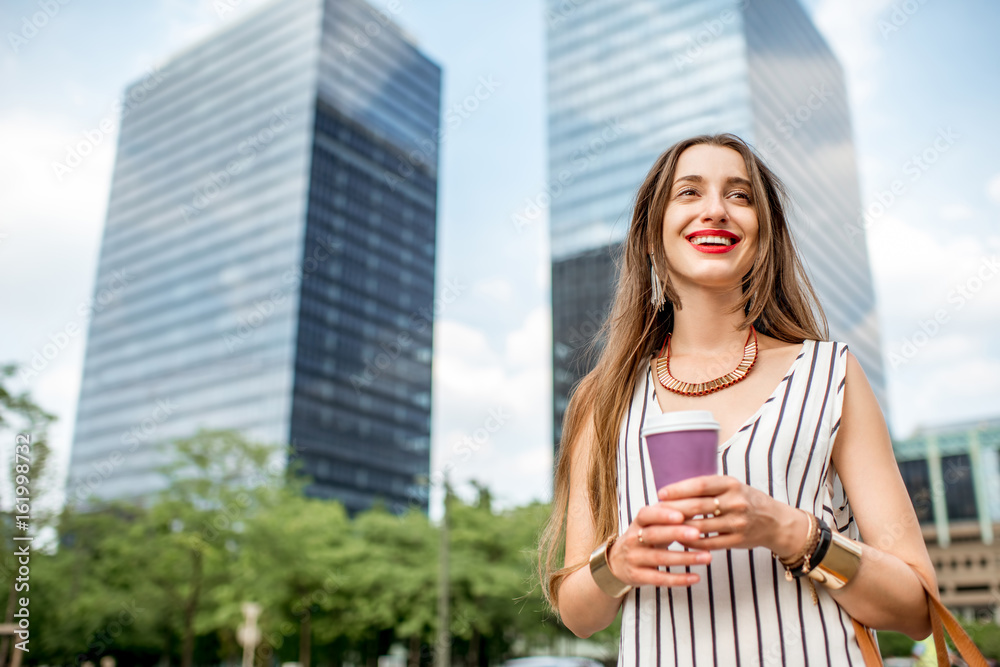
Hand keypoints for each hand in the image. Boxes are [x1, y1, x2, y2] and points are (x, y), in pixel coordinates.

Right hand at [608, 503, 713, 587]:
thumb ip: (669, 515)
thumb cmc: (643, 538)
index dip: (662, 514)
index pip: (647, 515)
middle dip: (676, 533)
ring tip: (708, 557)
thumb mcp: (650, 524)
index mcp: (638, 522)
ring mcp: (634, 558)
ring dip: (685, 558)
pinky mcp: (638, 577)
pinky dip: (678, 579)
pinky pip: (659, 579)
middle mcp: (632, 539)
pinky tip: (696, 577)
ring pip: (659, 558)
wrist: (617, 562)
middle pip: (653, 534)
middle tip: (698, 533)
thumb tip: (699, 504)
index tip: (682, 514)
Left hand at [656, 474, 803, 555]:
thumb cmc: (745, 500)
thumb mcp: (732, 486)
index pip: (701, 485)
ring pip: (701, 527)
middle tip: (656, 512)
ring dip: (679, 528)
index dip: (679, 489)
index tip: (661, 493)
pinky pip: (709, 544)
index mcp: (731, 484)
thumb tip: (674, 489)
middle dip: (674, 510)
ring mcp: (737, 523)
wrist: (774, 521)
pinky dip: (692, 542)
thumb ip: (709, 487)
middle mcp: (736, 502)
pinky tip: (679, 539)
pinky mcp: (738, 540)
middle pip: (698, 507)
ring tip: (662, 527)